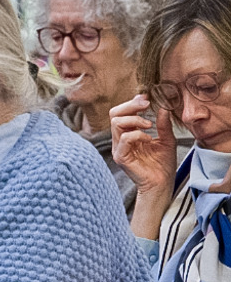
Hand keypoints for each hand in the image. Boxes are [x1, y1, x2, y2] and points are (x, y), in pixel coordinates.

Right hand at [111, 95, 179, 230]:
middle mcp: (120, 140)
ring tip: (149, 125)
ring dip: (135, 120)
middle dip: (130, 106)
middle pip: (114, 114)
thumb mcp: (167, 139)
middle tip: (146, 105)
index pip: (121, 113)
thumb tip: (162, 107)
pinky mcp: (121, 157)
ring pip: (116, 123)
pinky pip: (124, 139)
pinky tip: (148, 138)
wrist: (162, 183)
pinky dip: (137, 134)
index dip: (132, 103)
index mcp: (129, 134)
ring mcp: (119, 148)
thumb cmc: (162, 164)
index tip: (147, 98)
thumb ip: (163, 124)